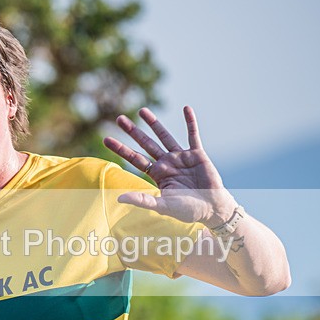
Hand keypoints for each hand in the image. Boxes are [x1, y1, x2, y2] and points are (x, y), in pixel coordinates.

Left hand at [103, 106, 236, 226]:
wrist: (212, 209)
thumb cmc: (188, 211)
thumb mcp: (163, 206)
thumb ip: (143, 200)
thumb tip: (119, 198)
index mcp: (157, 174)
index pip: (135, 158)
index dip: (121, 149)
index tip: (106, 139)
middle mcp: (167, 163)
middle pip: (146, 144)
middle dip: (133, 131)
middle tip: (118, 119)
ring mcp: (181, 157)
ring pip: (165, 136)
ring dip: (154, 123)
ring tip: (142, 110)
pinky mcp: (198, 154)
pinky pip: (193, 135)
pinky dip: (190, 122)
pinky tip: (186, 108)